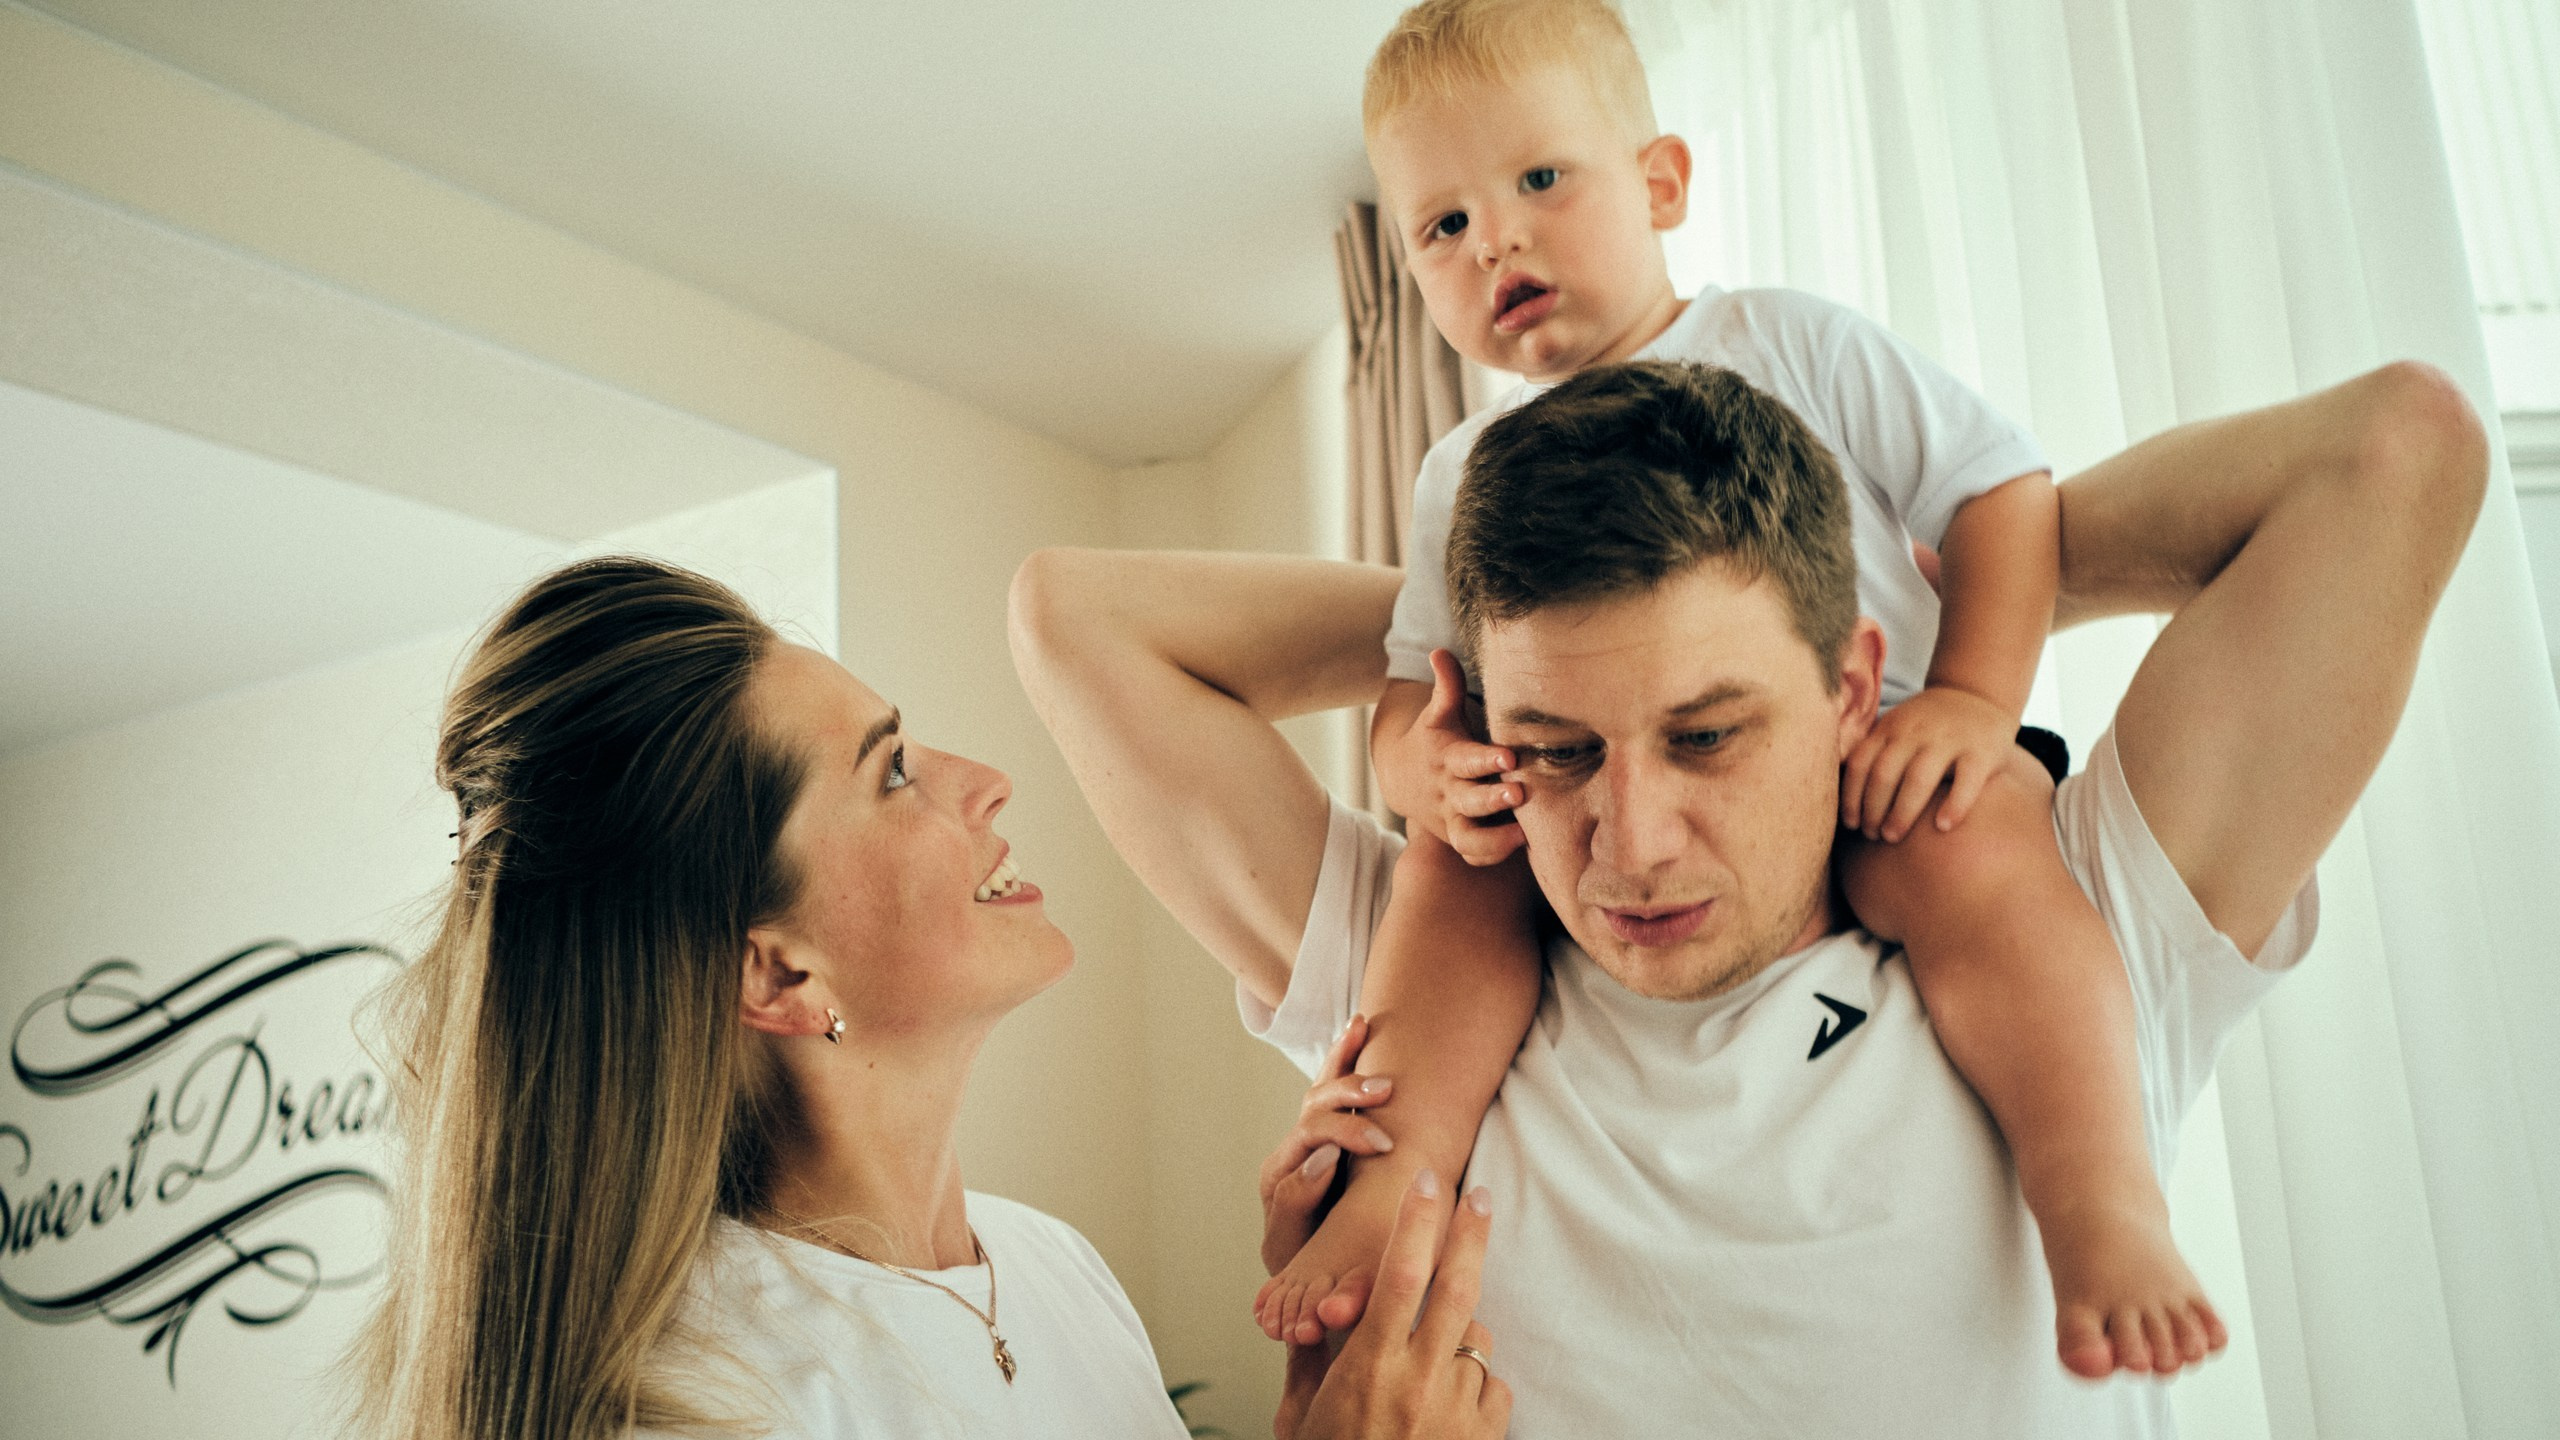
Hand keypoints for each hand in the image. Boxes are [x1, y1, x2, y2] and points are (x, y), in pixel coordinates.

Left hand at [1260, 1015, 1398, 1278]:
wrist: (1309, 1276)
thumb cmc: (1304, 1266)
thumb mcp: (1291, 1243)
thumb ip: (1295, 1201)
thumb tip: (1324, 1155)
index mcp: (1279, 1175)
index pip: (1309, 1138)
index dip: (1344, 1133)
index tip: (1379, 1143)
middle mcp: (1292, 1150)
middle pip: (1314, 1106)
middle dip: (1350, 1095)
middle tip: (1386, 1092)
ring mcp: (1310, 1138)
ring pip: (1322, 1087)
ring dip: (1347, 1062)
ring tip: (1364, 1033)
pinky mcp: (1331, 1131)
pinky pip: (1333, 1084)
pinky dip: (1344, 1053)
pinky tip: (1359, 1026)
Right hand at [1280, 1169, 1510, 1439]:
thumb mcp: (1306, 1416)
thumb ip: (1318, 1360)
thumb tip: (1321, 1315)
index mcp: (1370, 1365)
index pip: (1399, 1272)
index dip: (1416, 1219)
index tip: (1427, 1179)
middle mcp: (1419, 1379)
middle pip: (1457, 1285)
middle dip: (1471, 1232)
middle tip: (1479, 1196)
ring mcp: (1458, 1408)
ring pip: (1474, 1342)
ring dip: (1458, 1339)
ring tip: (1430, 1364)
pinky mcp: (1486, 1436)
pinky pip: (1492, 1388)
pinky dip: (1474, 1385)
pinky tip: (1449, 1406)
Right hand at [1375, 652, 1522, 863]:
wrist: (1403, 779)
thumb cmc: (1434, 740)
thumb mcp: (1439, 713)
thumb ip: (1447, 685)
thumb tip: (1439, 651)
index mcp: (1448, 758)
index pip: (1466, 760)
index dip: (1486, 761)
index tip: (1509, 758)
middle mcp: (1449, 791)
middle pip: (1468, 800)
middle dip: (1492, 800)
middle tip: (1519, 795)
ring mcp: (1453, 818)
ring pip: (1468, 837)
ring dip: (1493, 838)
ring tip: (1523, 834)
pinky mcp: (1458, 837)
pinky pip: (1472, 854)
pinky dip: (1490, 855)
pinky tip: (1518, 847)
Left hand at [1841, 685, 2017, 840]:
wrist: (1978, 695)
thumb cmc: (1927, 726)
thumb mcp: (1895, 727)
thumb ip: (1872, 751)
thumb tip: (1833, 794)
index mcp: (1890, 728)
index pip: (1860, 763)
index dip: (1850, 797)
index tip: (1850, 825)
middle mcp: (1916, 732)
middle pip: (1884, 773)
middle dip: (1872, 809)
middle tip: (1872, 836)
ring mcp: (1949, 739)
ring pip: (1919, 777)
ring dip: (1901, 812)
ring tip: (1892, 837)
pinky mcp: (1982, 751)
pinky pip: (1967, 780)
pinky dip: (1954, 805)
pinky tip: (1942, 827)